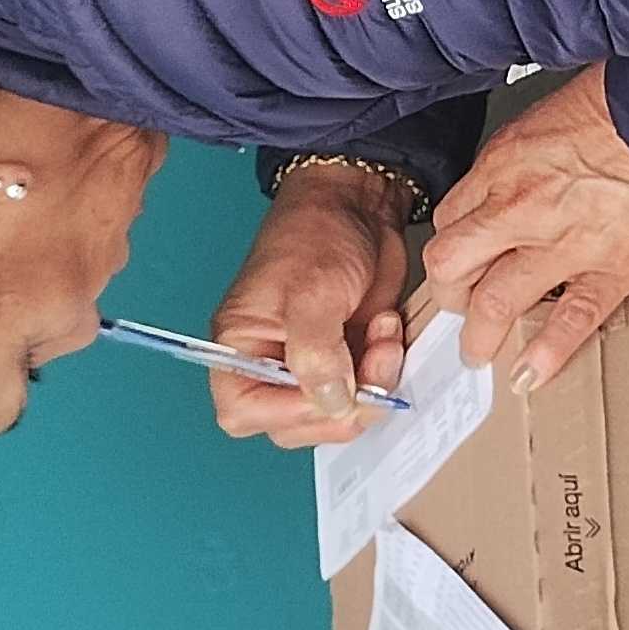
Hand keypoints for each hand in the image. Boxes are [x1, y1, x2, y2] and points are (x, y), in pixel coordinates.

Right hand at [207, 161, 413, 446]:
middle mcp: (271, 363)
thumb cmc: (315, 234)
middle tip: (373, 363)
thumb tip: (330, 404)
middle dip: (343, 403)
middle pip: (297, 424)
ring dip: (373, 384)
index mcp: (239, 347)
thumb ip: (315, 353)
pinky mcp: (349, 359)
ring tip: (384, 336)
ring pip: (340, 413)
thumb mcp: (310, 292)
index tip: (330, 390)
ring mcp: (313, 365)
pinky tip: (389, 330)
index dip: (287, 413)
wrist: (359, 205)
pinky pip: (369, 391)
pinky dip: (387, 370)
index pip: (242, 412)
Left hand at [419, 68, 628, 391]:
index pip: (450, 223)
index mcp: (503, 168)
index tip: (456, 264)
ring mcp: (565, 245)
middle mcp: (521, 210)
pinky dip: (547, 354)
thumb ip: (514, 164)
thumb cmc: (619, 108)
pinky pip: (571, 321)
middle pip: (453, 268)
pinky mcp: (611, 269)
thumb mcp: (541, 120)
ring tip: (480, 352)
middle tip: (458, 311)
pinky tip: (532, 373)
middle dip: (449, 297)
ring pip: (497, 304)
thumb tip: (502, 191)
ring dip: (481, 337)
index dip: (449, 250)